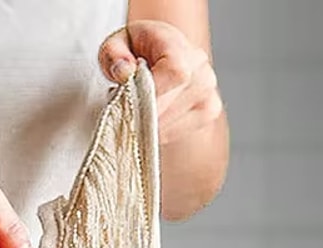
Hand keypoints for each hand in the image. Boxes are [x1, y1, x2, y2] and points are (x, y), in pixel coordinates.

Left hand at [98, 21, 222, 145]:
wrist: (154, 56)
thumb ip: (113, 55)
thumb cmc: (133, 51)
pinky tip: (153, 120)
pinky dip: (162, 131)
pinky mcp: (209, 109)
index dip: (151, 94)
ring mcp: (208, 88)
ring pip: (173, 120)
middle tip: (126, 112)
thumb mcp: (113, 45)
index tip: (129, 102)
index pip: (175, 72)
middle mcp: (199, 64)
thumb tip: (125, 72)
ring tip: (139, 111)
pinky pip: (181, 131)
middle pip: (172, 102)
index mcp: (176, 42)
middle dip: (143, 114)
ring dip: (150, 123)